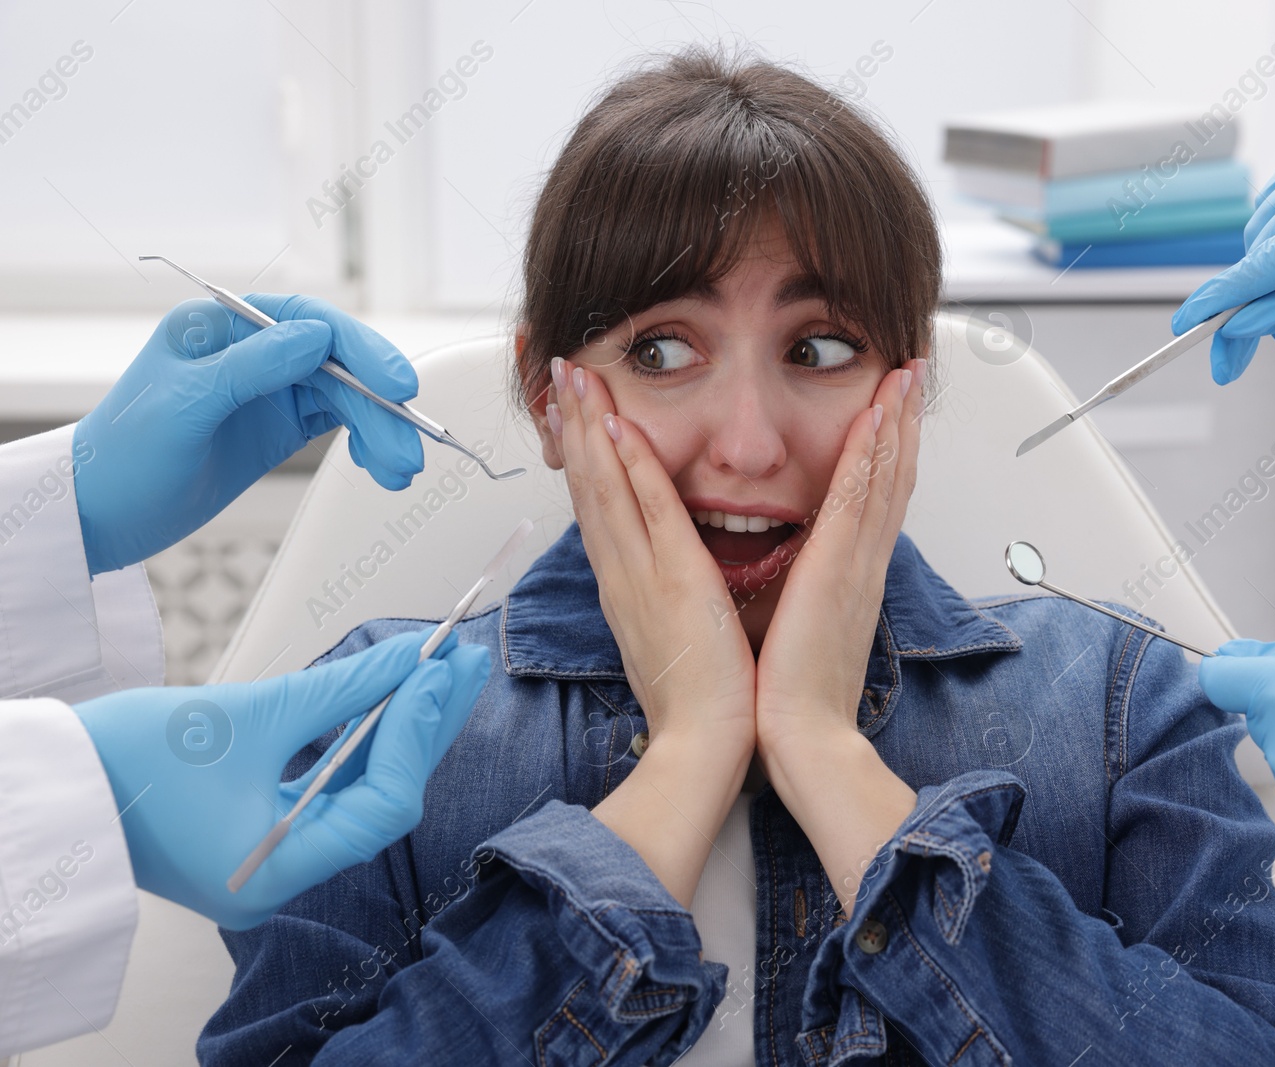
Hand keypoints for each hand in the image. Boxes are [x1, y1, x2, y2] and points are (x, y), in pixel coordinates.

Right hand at [71, 631, 489, 928]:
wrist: (50, 783)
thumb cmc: (126, 757)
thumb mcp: (248, 716)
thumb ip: (343, 690)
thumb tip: (415, 659)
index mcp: (274, 873)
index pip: (383, 806)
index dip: (416, 736)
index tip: (438, 673)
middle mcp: (282, 878)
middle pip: (384, 799)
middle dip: (427, 726)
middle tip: (465, 662)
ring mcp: (274, 857)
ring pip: (364, 791)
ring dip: (404, 729)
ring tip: (444, 670)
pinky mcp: (263, 832)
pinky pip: (334, 789)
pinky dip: (364, 742)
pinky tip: (396, 698)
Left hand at [73, 294, 426, 573]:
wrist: (102, 515)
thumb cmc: (122, 457)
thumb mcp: (183, 406)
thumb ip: (250, 368)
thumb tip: (316, 338)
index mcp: (221, 326)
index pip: (310, 322)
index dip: (361, 350)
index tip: (396, 385)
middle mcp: (252, 350)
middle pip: (339, 363)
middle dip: (380, 405)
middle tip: (408, 445)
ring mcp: (270, 388)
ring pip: (347, 397)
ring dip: (380, 430)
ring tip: (398, 470)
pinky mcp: (281, 425)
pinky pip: (340, 424)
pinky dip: (366, 443)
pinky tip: (379, 466)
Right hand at [545, 356, 756, 752]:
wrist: (703, 746)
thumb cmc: (699, 704)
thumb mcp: (671, 638)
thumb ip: (663, 602)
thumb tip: (664, 582)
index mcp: (626, 589)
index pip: (597, 508)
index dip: (581, 457)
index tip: (571, 414)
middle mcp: (622, 575)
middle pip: (588, 486)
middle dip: (572, 425)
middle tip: (560, 372)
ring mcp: (641, 575)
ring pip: (606, 486)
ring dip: (589, 427)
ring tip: (575, 377)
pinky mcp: (674, 580)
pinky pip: (648, 511)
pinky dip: (630, 467)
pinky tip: (617, 427)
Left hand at [754, 358, 925, 758]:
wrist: (802, 738)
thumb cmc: (794, 699)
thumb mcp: (806, 633)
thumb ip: (810, 597)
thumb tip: (802, 578)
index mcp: (852, 579)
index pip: (877, 501)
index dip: (891, 452)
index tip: (894, 410)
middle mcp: (863, 565)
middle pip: (893, 478)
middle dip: (904, 423)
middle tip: (913, 373)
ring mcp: (856, 564)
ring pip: (883, 477)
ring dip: (895, 422)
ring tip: (904, 375)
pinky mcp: (837, 570)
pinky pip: (858, 499)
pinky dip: (871, 454)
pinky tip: (877, 417)